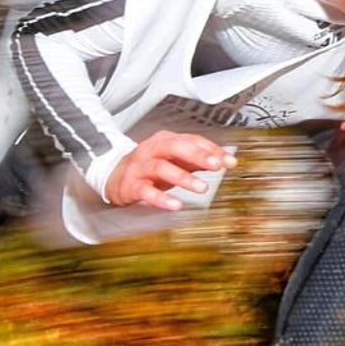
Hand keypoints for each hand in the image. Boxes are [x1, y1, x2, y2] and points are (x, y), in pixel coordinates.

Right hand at [103, 131, 235, 210]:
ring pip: (161, 167)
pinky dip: (162, 198)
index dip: (211, 150)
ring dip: (183, 177)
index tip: (230, 161)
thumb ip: (198, 160)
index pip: (191, 140)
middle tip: (216, 165)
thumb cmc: (149, 167)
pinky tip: (176, 204)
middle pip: (175, 147)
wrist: (114, 177)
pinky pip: (146, 191)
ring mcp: (140, 167)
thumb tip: (225, 160)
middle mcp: (152, 150)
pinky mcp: (132, 185)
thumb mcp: (175, 160)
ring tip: (202, 188)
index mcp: (165, 140)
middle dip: (198, 155)